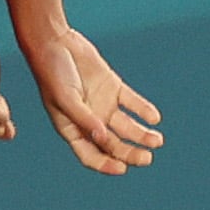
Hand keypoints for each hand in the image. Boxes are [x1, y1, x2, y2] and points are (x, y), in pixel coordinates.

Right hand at [18, 21, 162, 176]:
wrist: (55, 41)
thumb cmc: (52, 73)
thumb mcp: (65, 98)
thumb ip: (84, 118)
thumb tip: (103, 138)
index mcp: (73, 130)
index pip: (91, 155)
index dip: (106, 164)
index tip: (123, 168)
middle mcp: (90, 121)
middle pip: (113, 144)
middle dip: (130, 153)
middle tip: (147, 158)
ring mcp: (103, 105)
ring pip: (126, 127)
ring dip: (142, 135)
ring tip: (158, 140)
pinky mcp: (113, 88)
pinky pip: (132, 103)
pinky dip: (143, 110)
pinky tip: (154, 118)